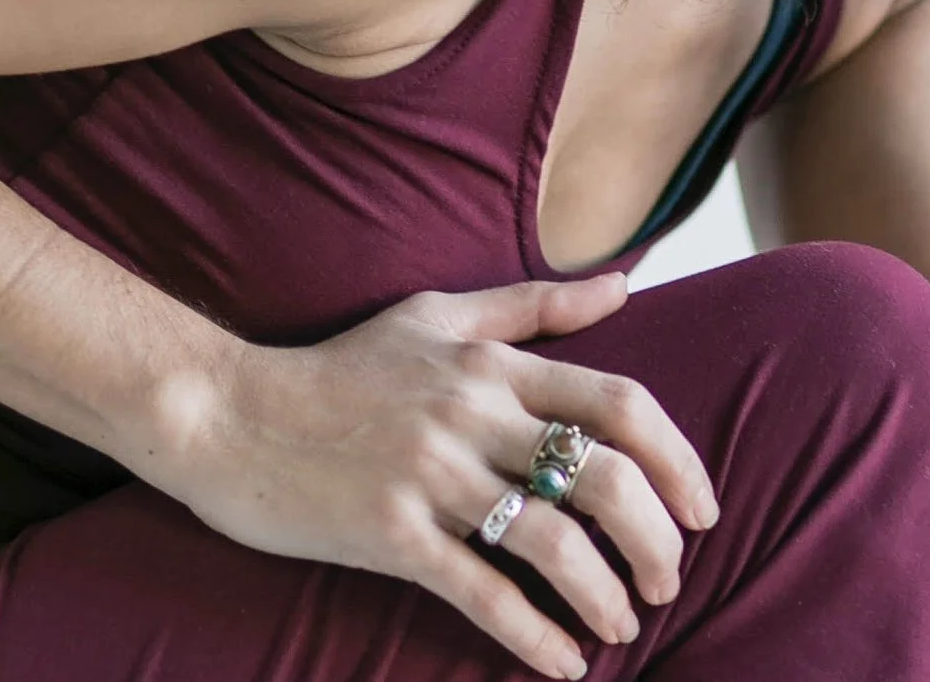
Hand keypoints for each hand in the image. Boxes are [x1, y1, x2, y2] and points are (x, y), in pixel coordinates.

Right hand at [168, 271, 716, 679]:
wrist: (228, 409)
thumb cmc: (341, 365)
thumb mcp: (438, 315)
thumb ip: (535, 305)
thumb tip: (626, 286)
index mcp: (491, 363)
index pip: (619, 404)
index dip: (678, 461)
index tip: (701, 508)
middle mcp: (471, 413)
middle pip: (605, 477)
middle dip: (657, 540)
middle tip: (670, 580)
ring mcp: (431, 476)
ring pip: (555, 542)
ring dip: (607, 596)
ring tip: (624, 626)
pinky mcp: (390, 534)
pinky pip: (483, 593)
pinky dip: (536, 637)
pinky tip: (563, 665)